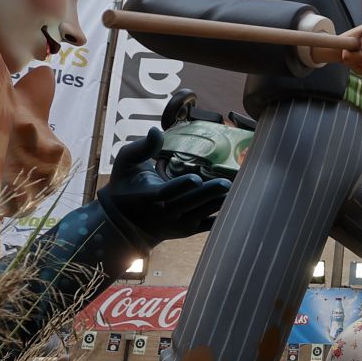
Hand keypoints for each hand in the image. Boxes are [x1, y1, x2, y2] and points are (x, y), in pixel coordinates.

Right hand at [99, 128, 231, 245]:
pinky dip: (221, 216)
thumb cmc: (126, 186)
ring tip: (235, 189)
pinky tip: (236, 204)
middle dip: (208, 194)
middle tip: (226, 183)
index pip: (166, 193)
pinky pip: (207, 226)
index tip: (196, 179)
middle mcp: (164, 213)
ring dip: (218, 203)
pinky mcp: (187, 230)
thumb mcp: (126, 164)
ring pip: (201, 214)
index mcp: (148, 196)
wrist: (126, 224)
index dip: (180, 187)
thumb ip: (141, 147)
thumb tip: (156, 130)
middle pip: (189, 204)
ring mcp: (177, 224)